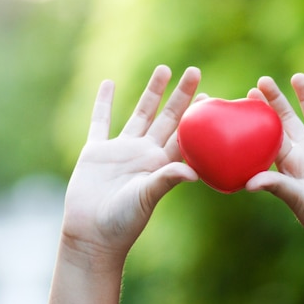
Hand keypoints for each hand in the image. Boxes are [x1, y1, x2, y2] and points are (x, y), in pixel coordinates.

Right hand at [62, 65, 200, 268]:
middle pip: (166, 117)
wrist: (91, 233)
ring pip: (139, 114)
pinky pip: (100, 122)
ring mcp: (120, 151)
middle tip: (195, 71)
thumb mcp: (147, 198)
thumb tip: (193, 173)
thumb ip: (166, 180)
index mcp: (160, 164)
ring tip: (164, 69)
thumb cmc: (123, 222)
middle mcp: (144, 154)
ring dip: (151, 92)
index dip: (198, 116)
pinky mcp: (96, 152)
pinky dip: (104, 103)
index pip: (184, 135)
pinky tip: (108, 84)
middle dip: (180, 95)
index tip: (212, 96)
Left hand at [246, 73, 303, 254]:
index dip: (259, 116)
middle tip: (262, 80)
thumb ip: (277, 186)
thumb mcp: (298, 200)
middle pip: (289, 120)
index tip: (246, 96)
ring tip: (296, 76)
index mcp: (290, 163)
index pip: (270, 134)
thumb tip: (247, 184)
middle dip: (276, 101)